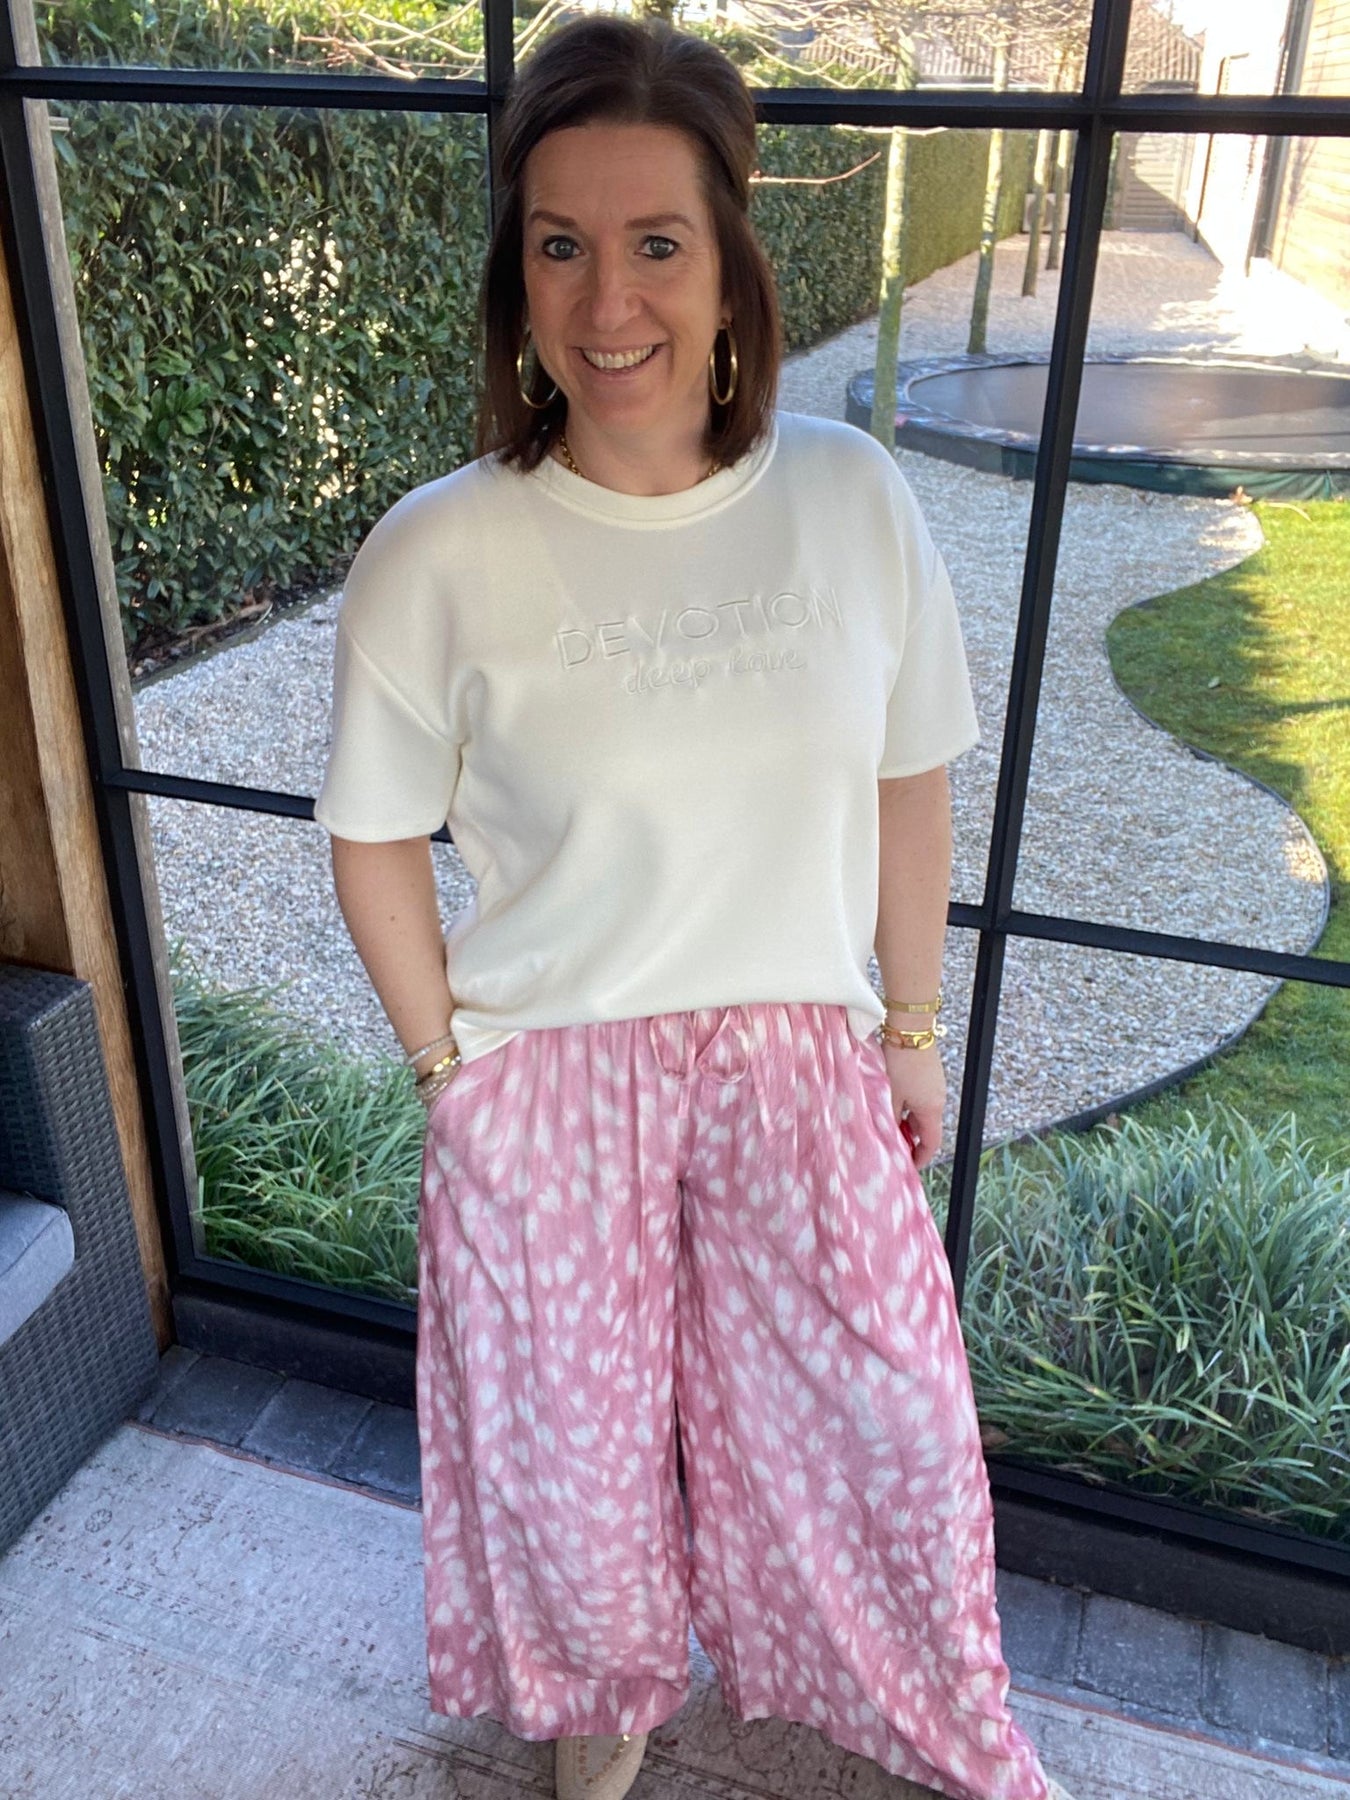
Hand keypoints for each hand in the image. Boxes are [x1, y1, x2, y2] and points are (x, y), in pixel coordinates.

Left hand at [881, 1041, 944, 1169]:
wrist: (910, 1029)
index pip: (932, 1143)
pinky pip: (921, 1099)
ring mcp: (935, 1086)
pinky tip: (892, 1102)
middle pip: (927, 1128)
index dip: (920, 1157)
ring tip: (887, 1122)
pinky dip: (908, 1107)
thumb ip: (890, 1118)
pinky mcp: (930, 1075)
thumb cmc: (899, 1063)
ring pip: (922, 1113)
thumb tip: (887, 1135)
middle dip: (910, 1139)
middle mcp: (938, 1099)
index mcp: (931, 1109)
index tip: (908, 1165)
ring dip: (907, 1122)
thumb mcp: (890, 1095)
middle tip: (891, 1143)